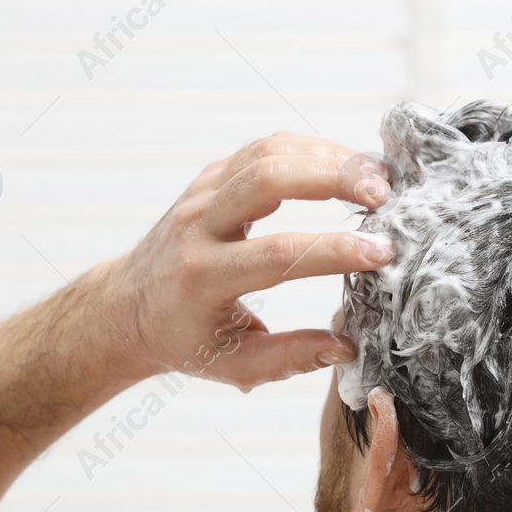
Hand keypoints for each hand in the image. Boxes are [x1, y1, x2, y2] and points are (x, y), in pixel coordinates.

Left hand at [96, 133, 394, 389]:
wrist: (128, 307)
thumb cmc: (185, 339)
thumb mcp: (235, 364)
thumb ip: (292, 358)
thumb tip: (347, 347)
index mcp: (203, 277)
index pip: (276, 255)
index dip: (334, 251)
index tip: (380, 253)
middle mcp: (198, 227)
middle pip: (267, 180)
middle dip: (332, 179)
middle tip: (384, 196)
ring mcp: (202, 194)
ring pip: (267, 153)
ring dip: (328, 157)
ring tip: (377, 178)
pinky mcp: (211, 177)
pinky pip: (264, 148)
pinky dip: (311, 149)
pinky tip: (347, 165)